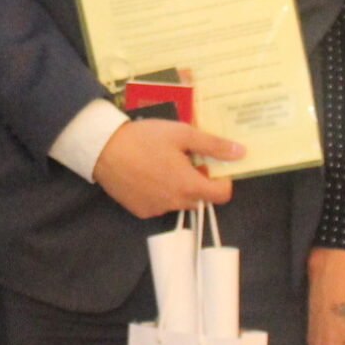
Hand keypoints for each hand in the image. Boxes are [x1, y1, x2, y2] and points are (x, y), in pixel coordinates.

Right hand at [91, 118, 237, 218]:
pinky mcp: (141, 211)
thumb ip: (213, 145)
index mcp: (189, 185)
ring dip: (179, 188)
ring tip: (163, 165)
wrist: (103, 148)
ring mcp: (157, 209)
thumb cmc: (145, 138)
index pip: (221, 195)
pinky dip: (160, 193)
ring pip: (179, 202)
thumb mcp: (182, 134)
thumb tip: (241, 153)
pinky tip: (147, 174)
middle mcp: (175, 202)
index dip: (223, 181)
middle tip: (184, 160)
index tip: (212, 166)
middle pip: (200, 199)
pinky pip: (159, 205)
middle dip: (199, 182)